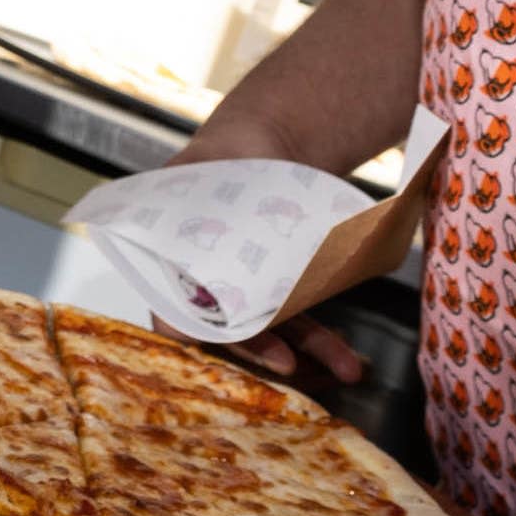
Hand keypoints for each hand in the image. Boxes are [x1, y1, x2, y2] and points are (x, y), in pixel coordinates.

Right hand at [158, 110, 369, 386]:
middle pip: (228, 333)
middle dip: (259, 351)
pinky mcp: (281, 294)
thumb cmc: (212, 161)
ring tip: (345, 370)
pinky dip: (323, 343)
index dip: (196, 333)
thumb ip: (178, 201)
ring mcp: (245, 297)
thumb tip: (185, 232)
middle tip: (286, 362)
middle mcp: (204, 292)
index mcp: (168, 268)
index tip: (217, 340)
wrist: (256, 146)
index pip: (175, 314)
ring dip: (307, 352)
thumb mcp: (190, 173)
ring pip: (270, 333)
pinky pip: (298, 322)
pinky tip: (346, 362)